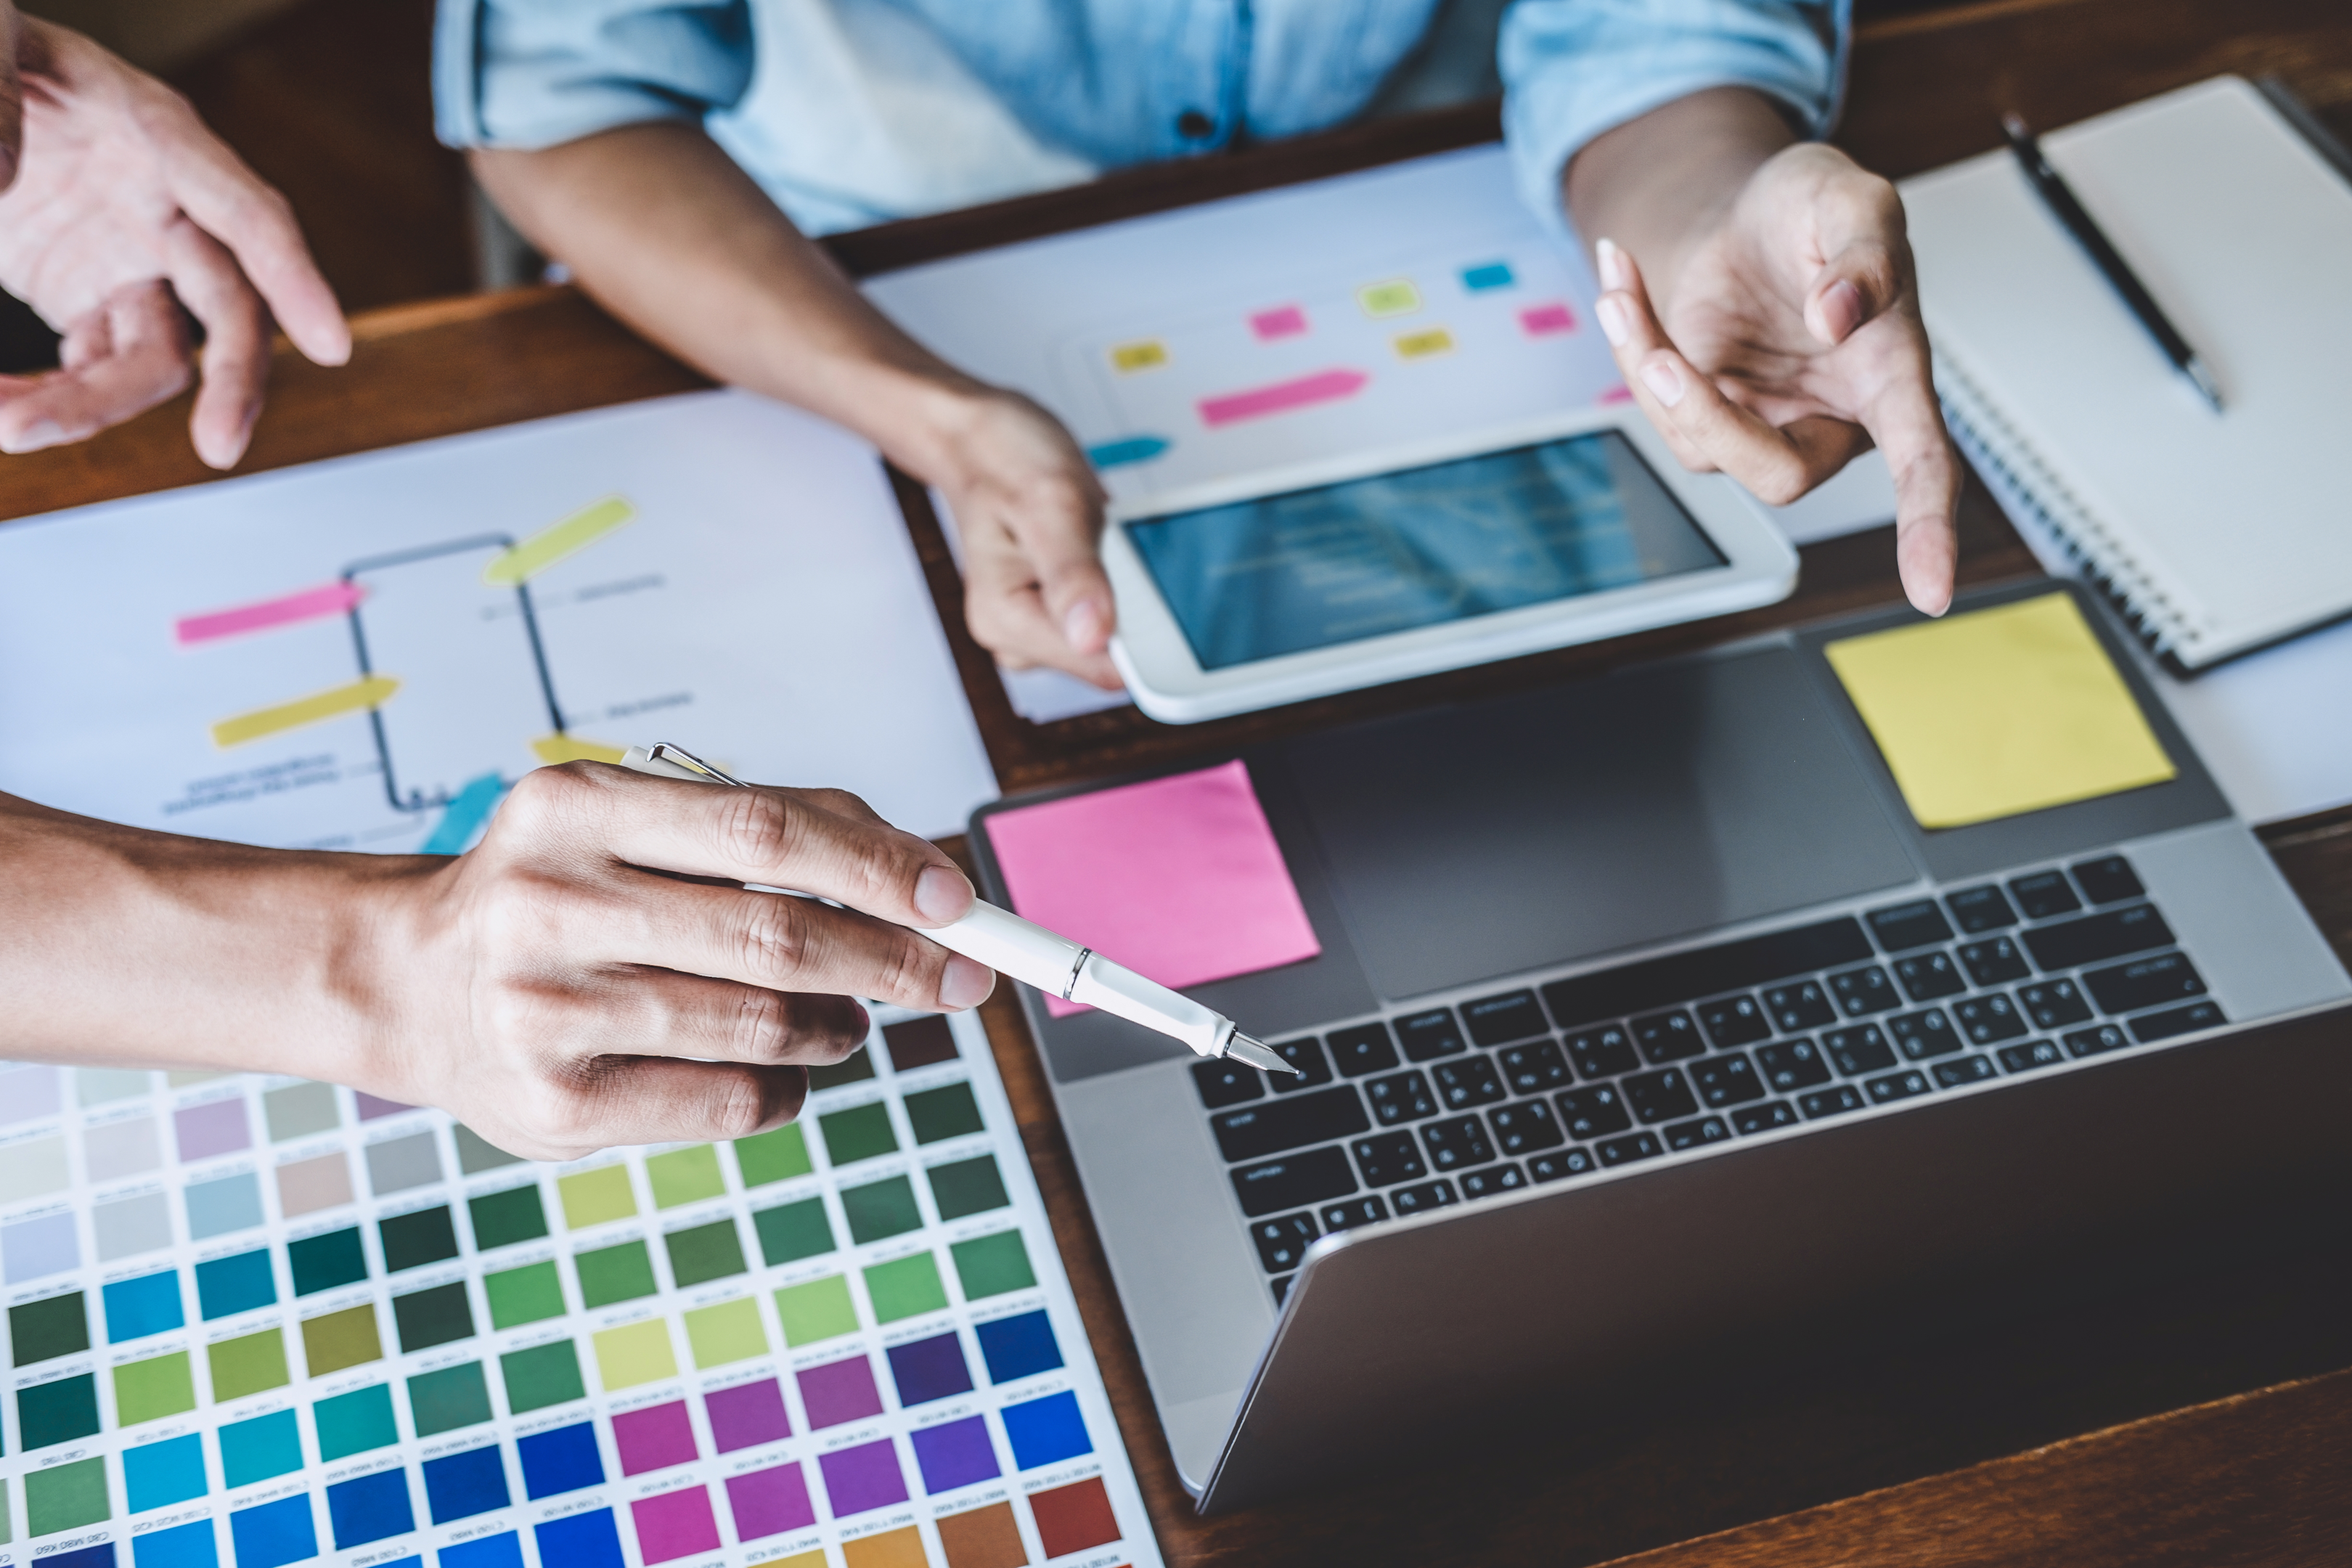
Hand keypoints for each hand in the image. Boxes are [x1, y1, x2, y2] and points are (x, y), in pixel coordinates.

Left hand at [0, 12, 347, 467]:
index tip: (334, 345)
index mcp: (157, 136)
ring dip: (89, 407)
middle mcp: (163, 210)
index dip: (296, 279)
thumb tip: (8, 175)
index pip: (248, 215)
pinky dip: (49, 398)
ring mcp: (128, 262)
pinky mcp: (84, 300)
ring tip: (11, 424)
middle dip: (231, 384)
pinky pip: (88, 369)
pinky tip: (5, 403)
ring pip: (153, 362)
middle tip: (217, 448)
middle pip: (229, 314)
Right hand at [375, 764, 994, 1157]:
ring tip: (851, 1020)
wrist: (409, 982)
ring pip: (762, 1025)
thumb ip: (776, 831)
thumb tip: (927, 876)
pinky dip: (789, 1086)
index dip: (877, 868)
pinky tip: (784, 1066)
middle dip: (892, 959)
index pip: (763, 831)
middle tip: (959, 975)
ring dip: (840, 1026)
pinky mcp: (555, 1108)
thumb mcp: (639, 826)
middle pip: (774, 936)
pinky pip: (730, 1100)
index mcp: (574, 807)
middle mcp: (548, 903)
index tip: (958, 900)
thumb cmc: (563, 893)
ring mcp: (544, 1012)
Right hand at [930, 383, 1122, 687]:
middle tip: (1115, 542)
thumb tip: (1094, 637)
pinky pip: (1113, 611)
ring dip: (1130, 587)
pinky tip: (1105, 542)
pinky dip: (1122, 578)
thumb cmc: (1005, 460)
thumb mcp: (1048, 502)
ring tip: (1102, 536)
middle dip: (1136, 604)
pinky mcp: (1059, 613)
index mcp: (1006, 621)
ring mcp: (1040, 626)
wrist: (982, 441)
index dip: (1146, 636)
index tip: (1158, 589)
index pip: (1102, 666)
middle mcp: (1019, 637)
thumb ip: (1073, 573)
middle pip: (1115, 655)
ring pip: (1119, 633)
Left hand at [1590, 142, 1959, 614]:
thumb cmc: (1817, 213)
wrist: (1752, 205)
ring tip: (1621, 288)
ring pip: (1701, 446)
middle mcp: (1830, 417)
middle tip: (1663, 361)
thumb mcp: (1853, 201)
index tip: (1932, 594)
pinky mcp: (1707, 410)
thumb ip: (1865, 255)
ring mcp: (1764, 421)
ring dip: (1645, 369)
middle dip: (1711, 423)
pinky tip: (1619, 283)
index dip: (1929, 530)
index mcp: (1892, 377)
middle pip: (1782, 477)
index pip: (1924, 466)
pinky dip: (1627, 348)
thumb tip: (1840, 318)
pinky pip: (1659, 408)